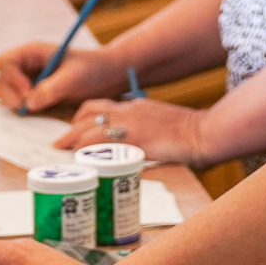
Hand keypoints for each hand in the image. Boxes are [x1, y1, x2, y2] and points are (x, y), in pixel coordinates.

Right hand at [0, 40, 124, 114]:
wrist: (107, 78)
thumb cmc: (92, 70)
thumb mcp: (75, 77)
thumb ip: (52, 88)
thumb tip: (29, 104)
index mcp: (32, 52)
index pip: (4, 62)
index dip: (11, 77)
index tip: (28, 92)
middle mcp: (25, 65)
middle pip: (0, 79)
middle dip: (10, 94)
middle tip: (29, 107)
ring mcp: (26, 80)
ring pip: (4, 93)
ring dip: (15, 103)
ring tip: (36, 109)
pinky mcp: (31, 95)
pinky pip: (17, 103)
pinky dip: (22, 110)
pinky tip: (39, 112)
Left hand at [56, 95, 204, 164]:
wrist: (204, 132)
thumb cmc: (193, 133)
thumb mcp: (166, 126)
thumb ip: (151, 132)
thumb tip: (147, 148)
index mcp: (137, 106)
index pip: (102, 105)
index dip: (85, 117)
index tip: (77, 129)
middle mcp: (129, 111)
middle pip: (89, 111)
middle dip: (72, 126)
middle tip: (62, 141)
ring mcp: (129, 124)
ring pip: (88, 126)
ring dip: (72, 138)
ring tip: (63, 149)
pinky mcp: (131, 139)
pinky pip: (99, 142)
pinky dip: (85, 150)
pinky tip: (80, 158)